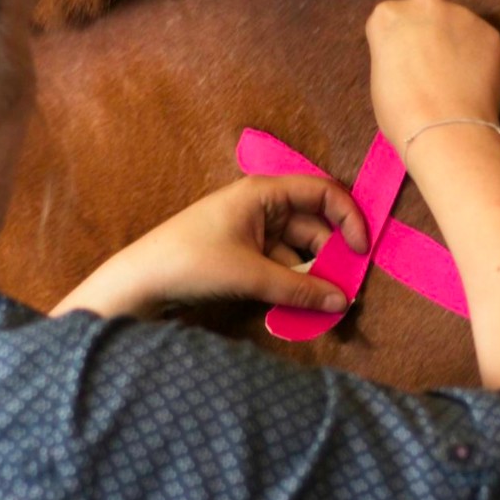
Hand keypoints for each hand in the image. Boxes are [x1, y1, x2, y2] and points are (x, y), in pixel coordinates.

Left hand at [52, 175, 369, 318]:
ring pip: (297, 251)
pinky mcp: (240, 254)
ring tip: (322, 306)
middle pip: (312, 226)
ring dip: (310, 277)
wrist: (139, 282)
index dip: (348, 218)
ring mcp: (250, 230)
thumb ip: (299, 288)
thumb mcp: (251, 276)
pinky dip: (290, 284)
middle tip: (346, 291)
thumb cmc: (191, 263)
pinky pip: (278, 265)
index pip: (323, 192)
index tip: (360, 251)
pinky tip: (298, 307)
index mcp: (263, 193)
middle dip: (330, 258)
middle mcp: (260, 206)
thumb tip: (341, 300)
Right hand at [365, 0, 499, 150]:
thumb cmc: (400, 112)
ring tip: (456, 79)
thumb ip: (395, 55)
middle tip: (432, 70)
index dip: (399, 46)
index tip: (404, 65)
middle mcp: (424, 4)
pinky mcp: (490, 32)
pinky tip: (475, 83)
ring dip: (456, 44)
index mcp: (388, 15)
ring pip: (456, 26)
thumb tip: (414, 59)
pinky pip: (481, 42)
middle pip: (425, 16)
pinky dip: (479, 58)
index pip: (391, 23)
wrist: (446, 129)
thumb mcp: (381, 78)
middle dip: (428, 36)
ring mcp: (461, 15)